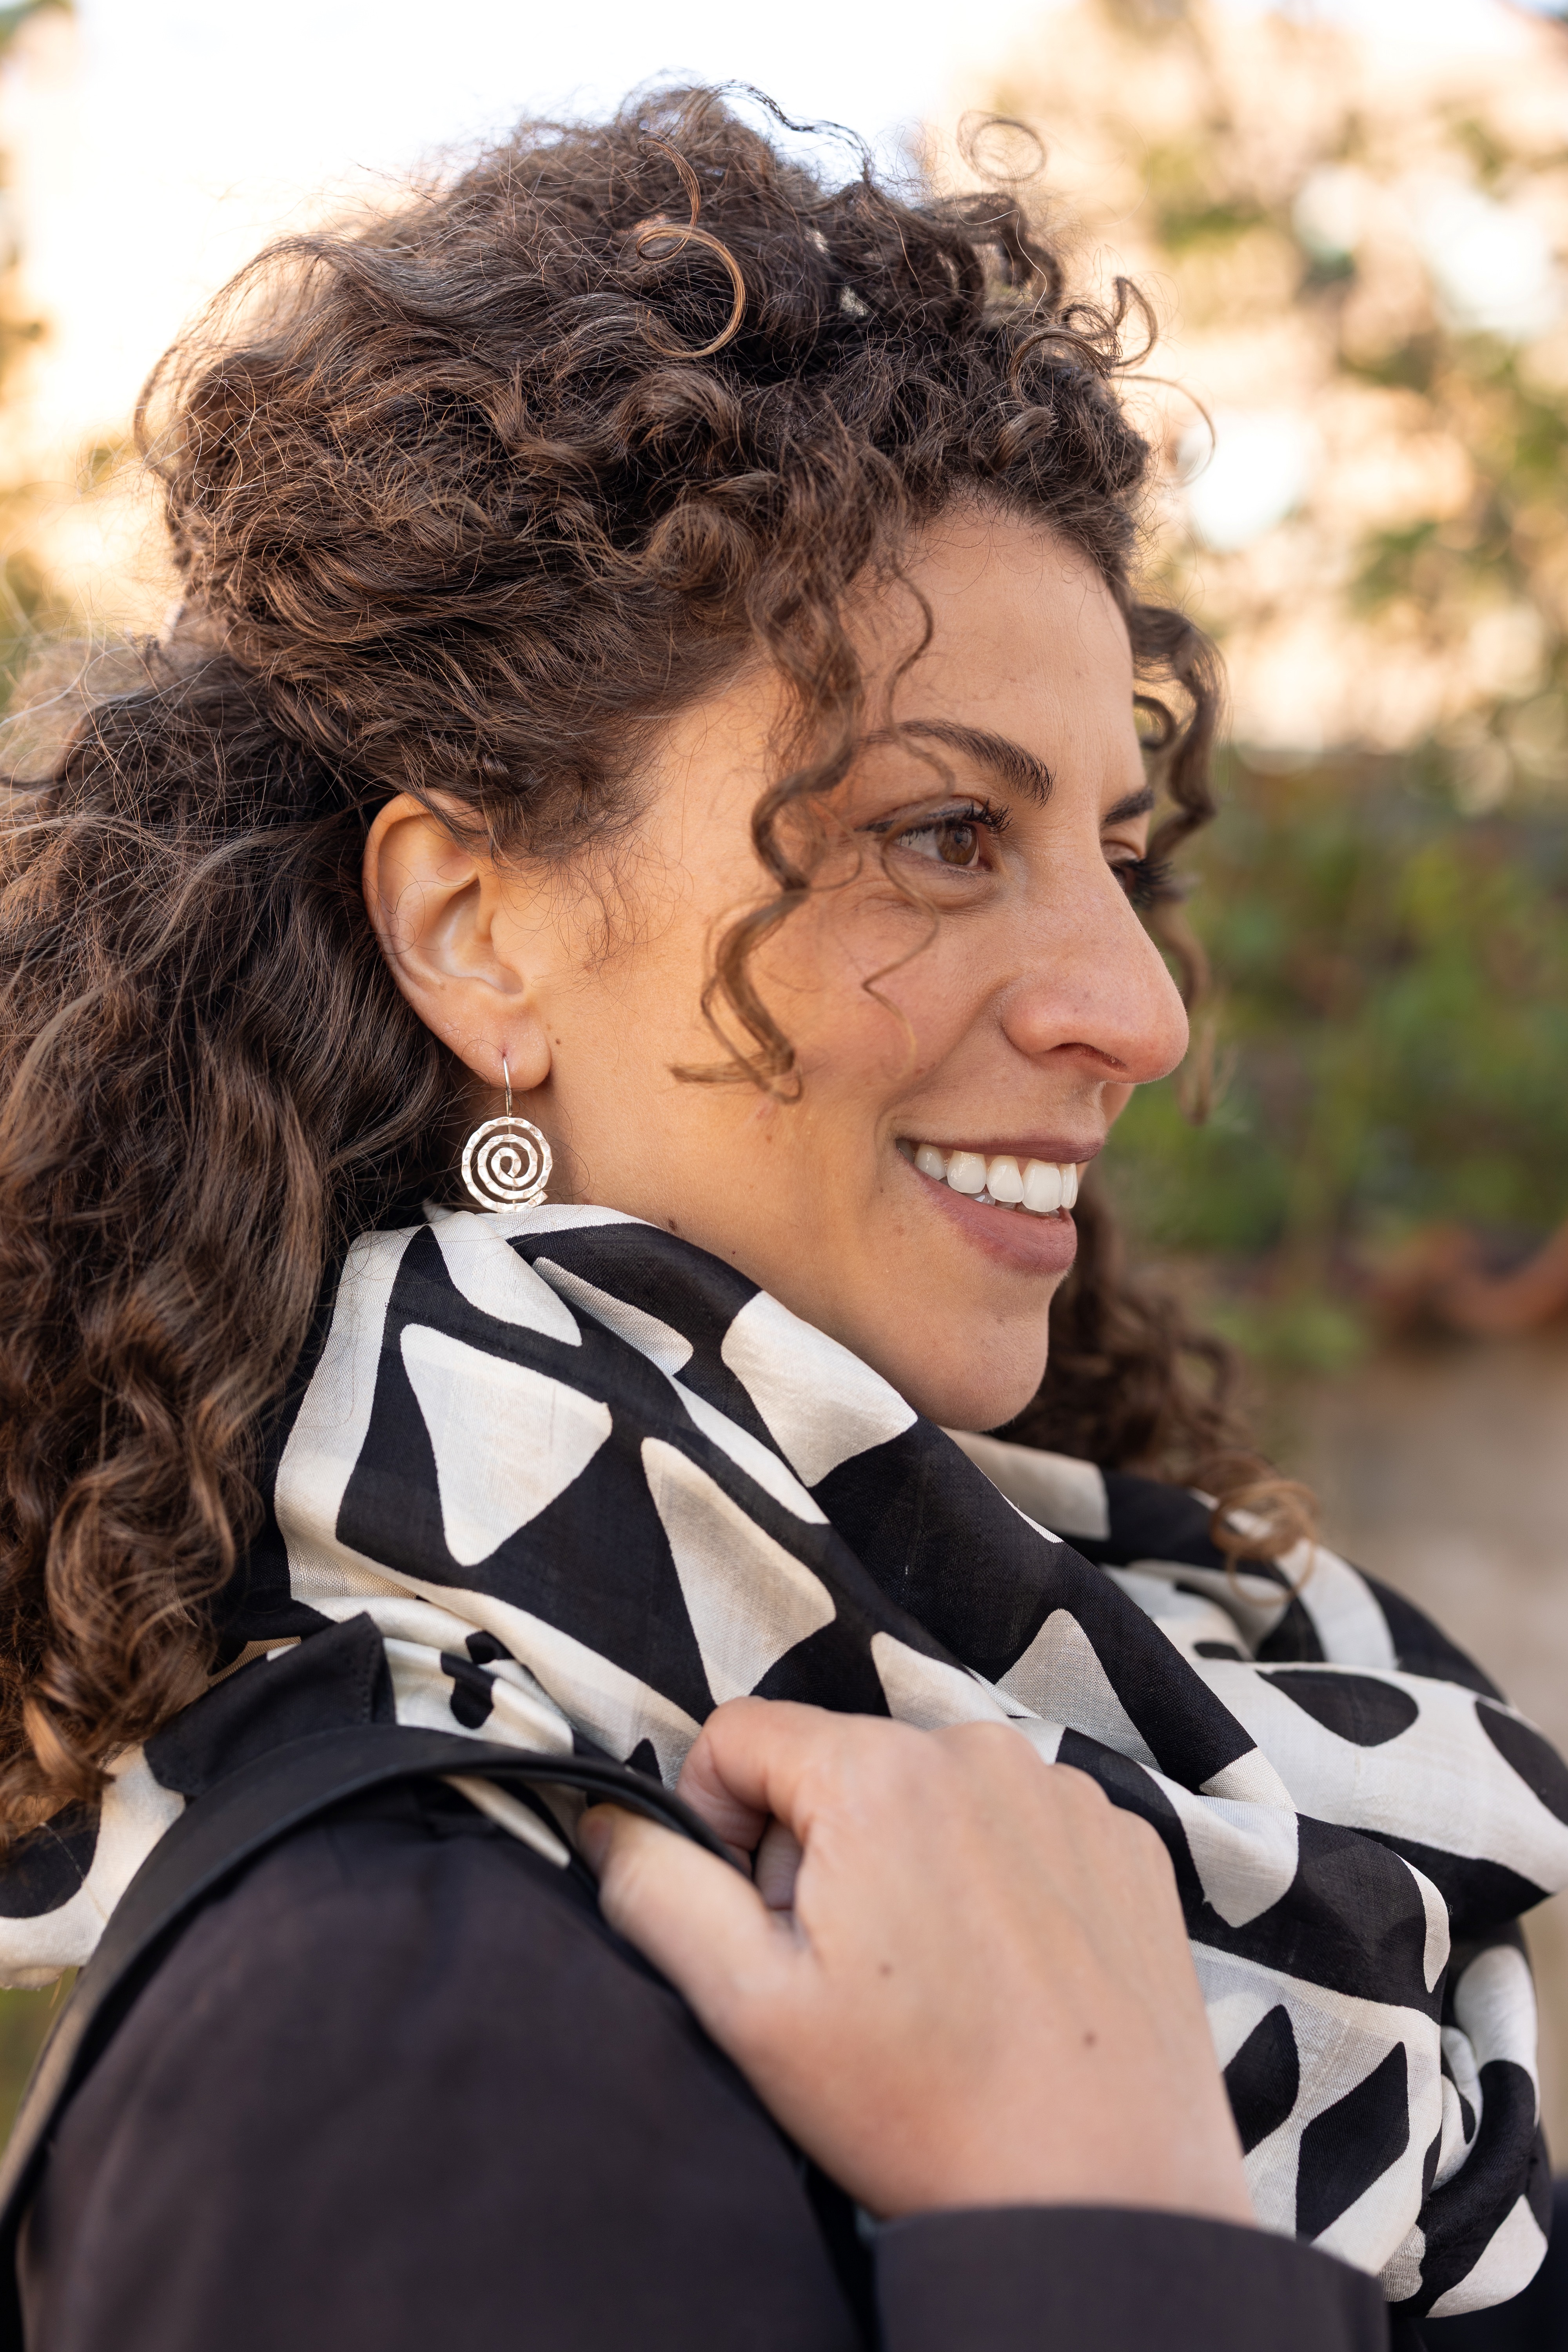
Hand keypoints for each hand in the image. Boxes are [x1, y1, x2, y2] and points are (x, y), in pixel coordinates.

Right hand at [580, 1698, 1250, 2225]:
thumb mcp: (748, 2005)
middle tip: (851, 1974)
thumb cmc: (922, 2107)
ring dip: (908, 1863)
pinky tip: (1008, 1974)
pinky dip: (996, 1880)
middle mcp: (980, 1749)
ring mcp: (1068, 1791)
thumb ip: (656, 1888)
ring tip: (936, 1983)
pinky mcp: (1127, 1840)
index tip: (757, 1919)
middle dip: (818, 1852)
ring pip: (930, 1793)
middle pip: (839, 1765)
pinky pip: (1020, 1823)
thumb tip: (606, 1818)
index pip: (741, 1736)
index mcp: (878, 1771)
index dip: (720, 1825)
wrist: (1102, 2199)